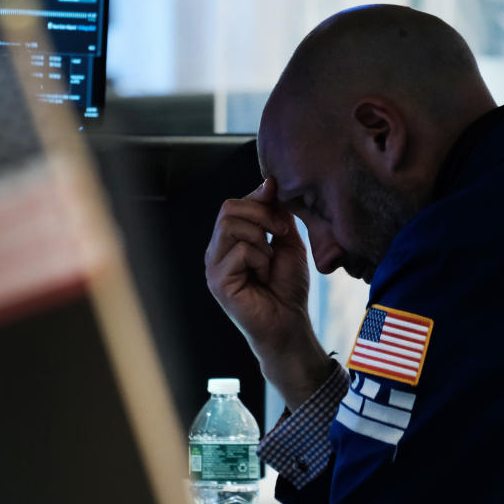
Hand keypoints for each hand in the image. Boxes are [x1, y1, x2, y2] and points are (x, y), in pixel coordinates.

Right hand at [204, 178, 332, 408]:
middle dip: (262, 215)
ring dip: (261, 239)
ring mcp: (213, 265)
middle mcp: (216, 250)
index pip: (234, 203)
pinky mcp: (217, 281)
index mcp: (229, 240)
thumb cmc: (286, 286)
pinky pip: (240, 250)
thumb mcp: (286, 240)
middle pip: (228, 208)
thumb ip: (275, 213)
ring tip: (269, 260)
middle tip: (280, 234)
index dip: (258, 198)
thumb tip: (269, 182)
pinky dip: (260, 259)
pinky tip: (263, 276)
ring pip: (231, 225)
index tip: (280, 203)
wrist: (290, 322)